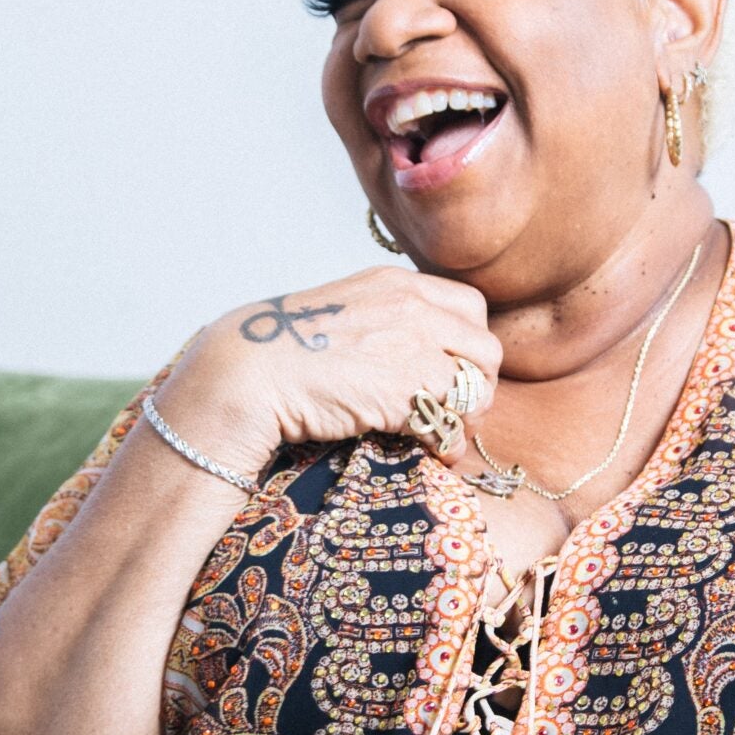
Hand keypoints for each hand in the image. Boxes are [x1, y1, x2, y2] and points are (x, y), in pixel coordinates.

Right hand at [152, 266, 501, 476]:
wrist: (249, 372)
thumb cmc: (283, 351)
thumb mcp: (341, 311)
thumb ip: (381, 318)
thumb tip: (404, 349)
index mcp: (396, 283)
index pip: (470, 307)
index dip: (468, 344)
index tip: (453, 371)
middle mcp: (412, 306)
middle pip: (485, 348)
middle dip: (478, 384)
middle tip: (456, 409)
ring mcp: (414, 345)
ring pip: (479, 386)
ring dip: (467, 415)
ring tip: (442, 432)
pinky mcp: (407, 388)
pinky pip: (454, 422)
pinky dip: (448, 443)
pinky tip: (431, 450)